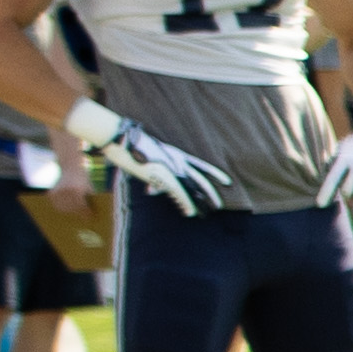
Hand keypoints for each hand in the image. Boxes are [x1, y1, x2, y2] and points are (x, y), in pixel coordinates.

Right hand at [68, 99, 232, 211]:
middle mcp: (178, 161)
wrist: (124, 139)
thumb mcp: (148, 160)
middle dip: (211, 192)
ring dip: (200, 201)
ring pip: (192, 186)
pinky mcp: (163, 174)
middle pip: (200, 179)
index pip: (202, 166)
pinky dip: (184, 202)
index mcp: (177, 155)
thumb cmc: (133, 147)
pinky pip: (178, 191)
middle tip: (220, 205)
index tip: (228, 181)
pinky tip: (189, 212)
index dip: (215, 173)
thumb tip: (154, 190)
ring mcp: (171, 168)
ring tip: (209, 211)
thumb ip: (155, 176)